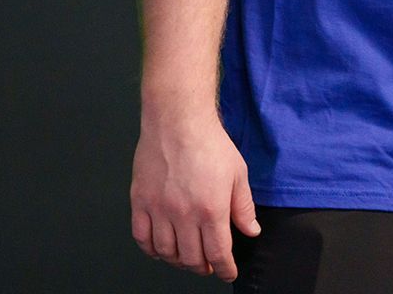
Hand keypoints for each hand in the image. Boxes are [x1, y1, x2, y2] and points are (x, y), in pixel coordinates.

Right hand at [130, 111, 259, 280]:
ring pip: (166, 252)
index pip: (218, 253)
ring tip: (186, 256)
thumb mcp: (238, 174)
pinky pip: (142, 238)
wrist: (178, 121)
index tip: (227, 272)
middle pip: (191, 258)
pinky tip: (161, 247)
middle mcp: (184, 214)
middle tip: (207, 265)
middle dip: (202, 267)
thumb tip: (251, 230)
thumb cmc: (209, 143)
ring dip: (178, 260)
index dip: (224, 269)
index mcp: (211, 209)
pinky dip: (152, 249)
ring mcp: (159, 209)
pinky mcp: (140, 202)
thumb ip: (243, 207)